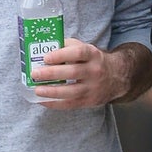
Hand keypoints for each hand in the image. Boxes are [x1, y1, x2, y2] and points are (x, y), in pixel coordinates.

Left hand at [32, 39, 151, 108]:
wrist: (116, 77)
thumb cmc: (93, 61)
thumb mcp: (85, 48)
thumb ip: (67, 46)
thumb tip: (44, 47)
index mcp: (92, 54)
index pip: (78, 53)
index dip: (61, 55)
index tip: (46, 57)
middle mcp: (95, 71)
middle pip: (72, 73)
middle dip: (51, 74)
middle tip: (35, 74)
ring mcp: (93, 88)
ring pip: (71, 92)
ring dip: (52, 92)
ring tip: (37, 90)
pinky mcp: (90, 101)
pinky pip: (71, 104)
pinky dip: (55, 104)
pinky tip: (43, 101)